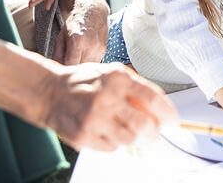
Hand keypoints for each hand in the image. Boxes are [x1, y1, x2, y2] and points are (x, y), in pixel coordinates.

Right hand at [36, 62, 176, 150]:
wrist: (49, 92)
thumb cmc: (85, 82)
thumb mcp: (113, 73)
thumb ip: (137, 88)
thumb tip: (162, 108)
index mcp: (117, 78)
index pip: (154, 100)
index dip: (168, 114)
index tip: (173, 122)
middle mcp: (106, 98)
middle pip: (144, 126)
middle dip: (154, 134)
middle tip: (153, 133)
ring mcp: (93, 119)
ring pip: (129, 140)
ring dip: (133, 138)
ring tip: (126, 129)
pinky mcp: (82, 136)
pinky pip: (111, 148)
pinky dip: (114, 143)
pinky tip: (106, 131)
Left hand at [52, 2, 109, 64]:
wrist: (93, 11)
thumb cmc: (76, 23)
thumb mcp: (61, 36)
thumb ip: (57, 54)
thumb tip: (56, 68)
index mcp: (78, 40)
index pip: (70, 64)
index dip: (63, 69)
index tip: (60, 69)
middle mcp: (91, 45)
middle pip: (79, 68)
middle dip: (71, 68)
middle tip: (66, 64)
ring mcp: (99, 48)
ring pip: (87, 67)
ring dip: (80, 65)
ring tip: (75, 58)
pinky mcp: (104, 50)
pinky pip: (94, 63)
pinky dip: (87, 62)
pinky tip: (83, 55)